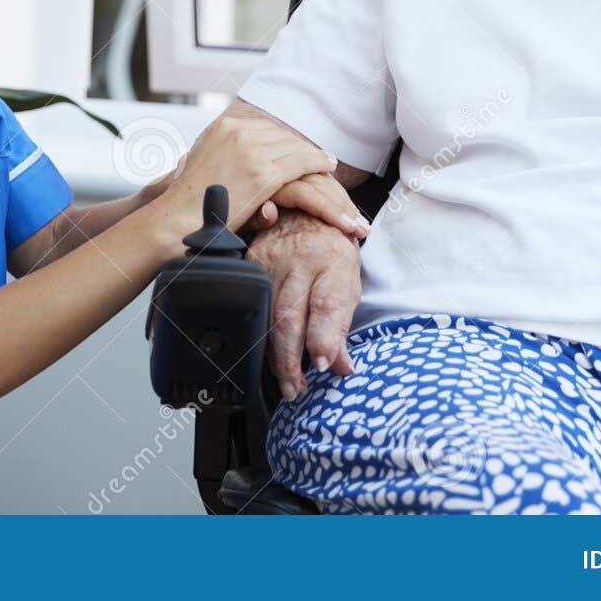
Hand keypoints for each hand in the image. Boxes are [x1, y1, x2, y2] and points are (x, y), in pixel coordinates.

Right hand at [160, 116, 362, 236]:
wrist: (178, 219)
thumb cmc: (189, 202)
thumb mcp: (205, 164)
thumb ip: (227, 156)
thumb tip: (241, 160)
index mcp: (223, 127)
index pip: (264, 128)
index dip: (283, 140)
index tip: (296, 147)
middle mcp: (237, 132)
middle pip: (281, 135)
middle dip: (300, 147)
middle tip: (317, 156)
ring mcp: (251, 150)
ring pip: (294, 147)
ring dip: (313, 155)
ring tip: (328, 162)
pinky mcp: (262, 172)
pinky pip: (299, 162)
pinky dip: (317, 162)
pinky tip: (328, 165)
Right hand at [248, 209, 361, 399]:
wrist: (306, 212)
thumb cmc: (333, 251)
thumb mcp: (349, 284)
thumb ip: (342, 327)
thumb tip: (340, 367)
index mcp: (333, 260)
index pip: (326, 305)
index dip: (323, 339)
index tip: (323, 365)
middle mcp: (301, 258)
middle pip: (289, 317)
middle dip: (291, 360)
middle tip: (296, 388)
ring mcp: (272, 259)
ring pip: (266, 316)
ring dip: (273, 355)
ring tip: (285, 380)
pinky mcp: (251, 262)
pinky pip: (251, 305)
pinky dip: (260, 335)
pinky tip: (267, 355)